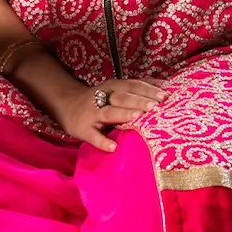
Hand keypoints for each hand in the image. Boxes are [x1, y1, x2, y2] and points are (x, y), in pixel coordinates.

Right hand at [48, 77, 165, 152]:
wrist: (66, 105)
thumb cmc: (99, 99)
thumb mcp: (114, 89)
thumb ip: (136, 88)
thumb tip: (165, 84)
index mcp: (112, 87)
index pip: (132, 85)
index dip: (147, 89)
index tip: (165, 95)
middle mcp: (102, 97)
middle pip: (122, 97)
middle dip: (139, 100)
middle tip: (155, 106)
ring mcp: (92, 114)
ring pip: (109, 112)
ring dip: (124, 114)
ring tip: (138, 117)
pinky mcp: (84, 130)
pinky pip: (93, 136)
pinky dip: (103, 141)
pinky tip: (113, 147)